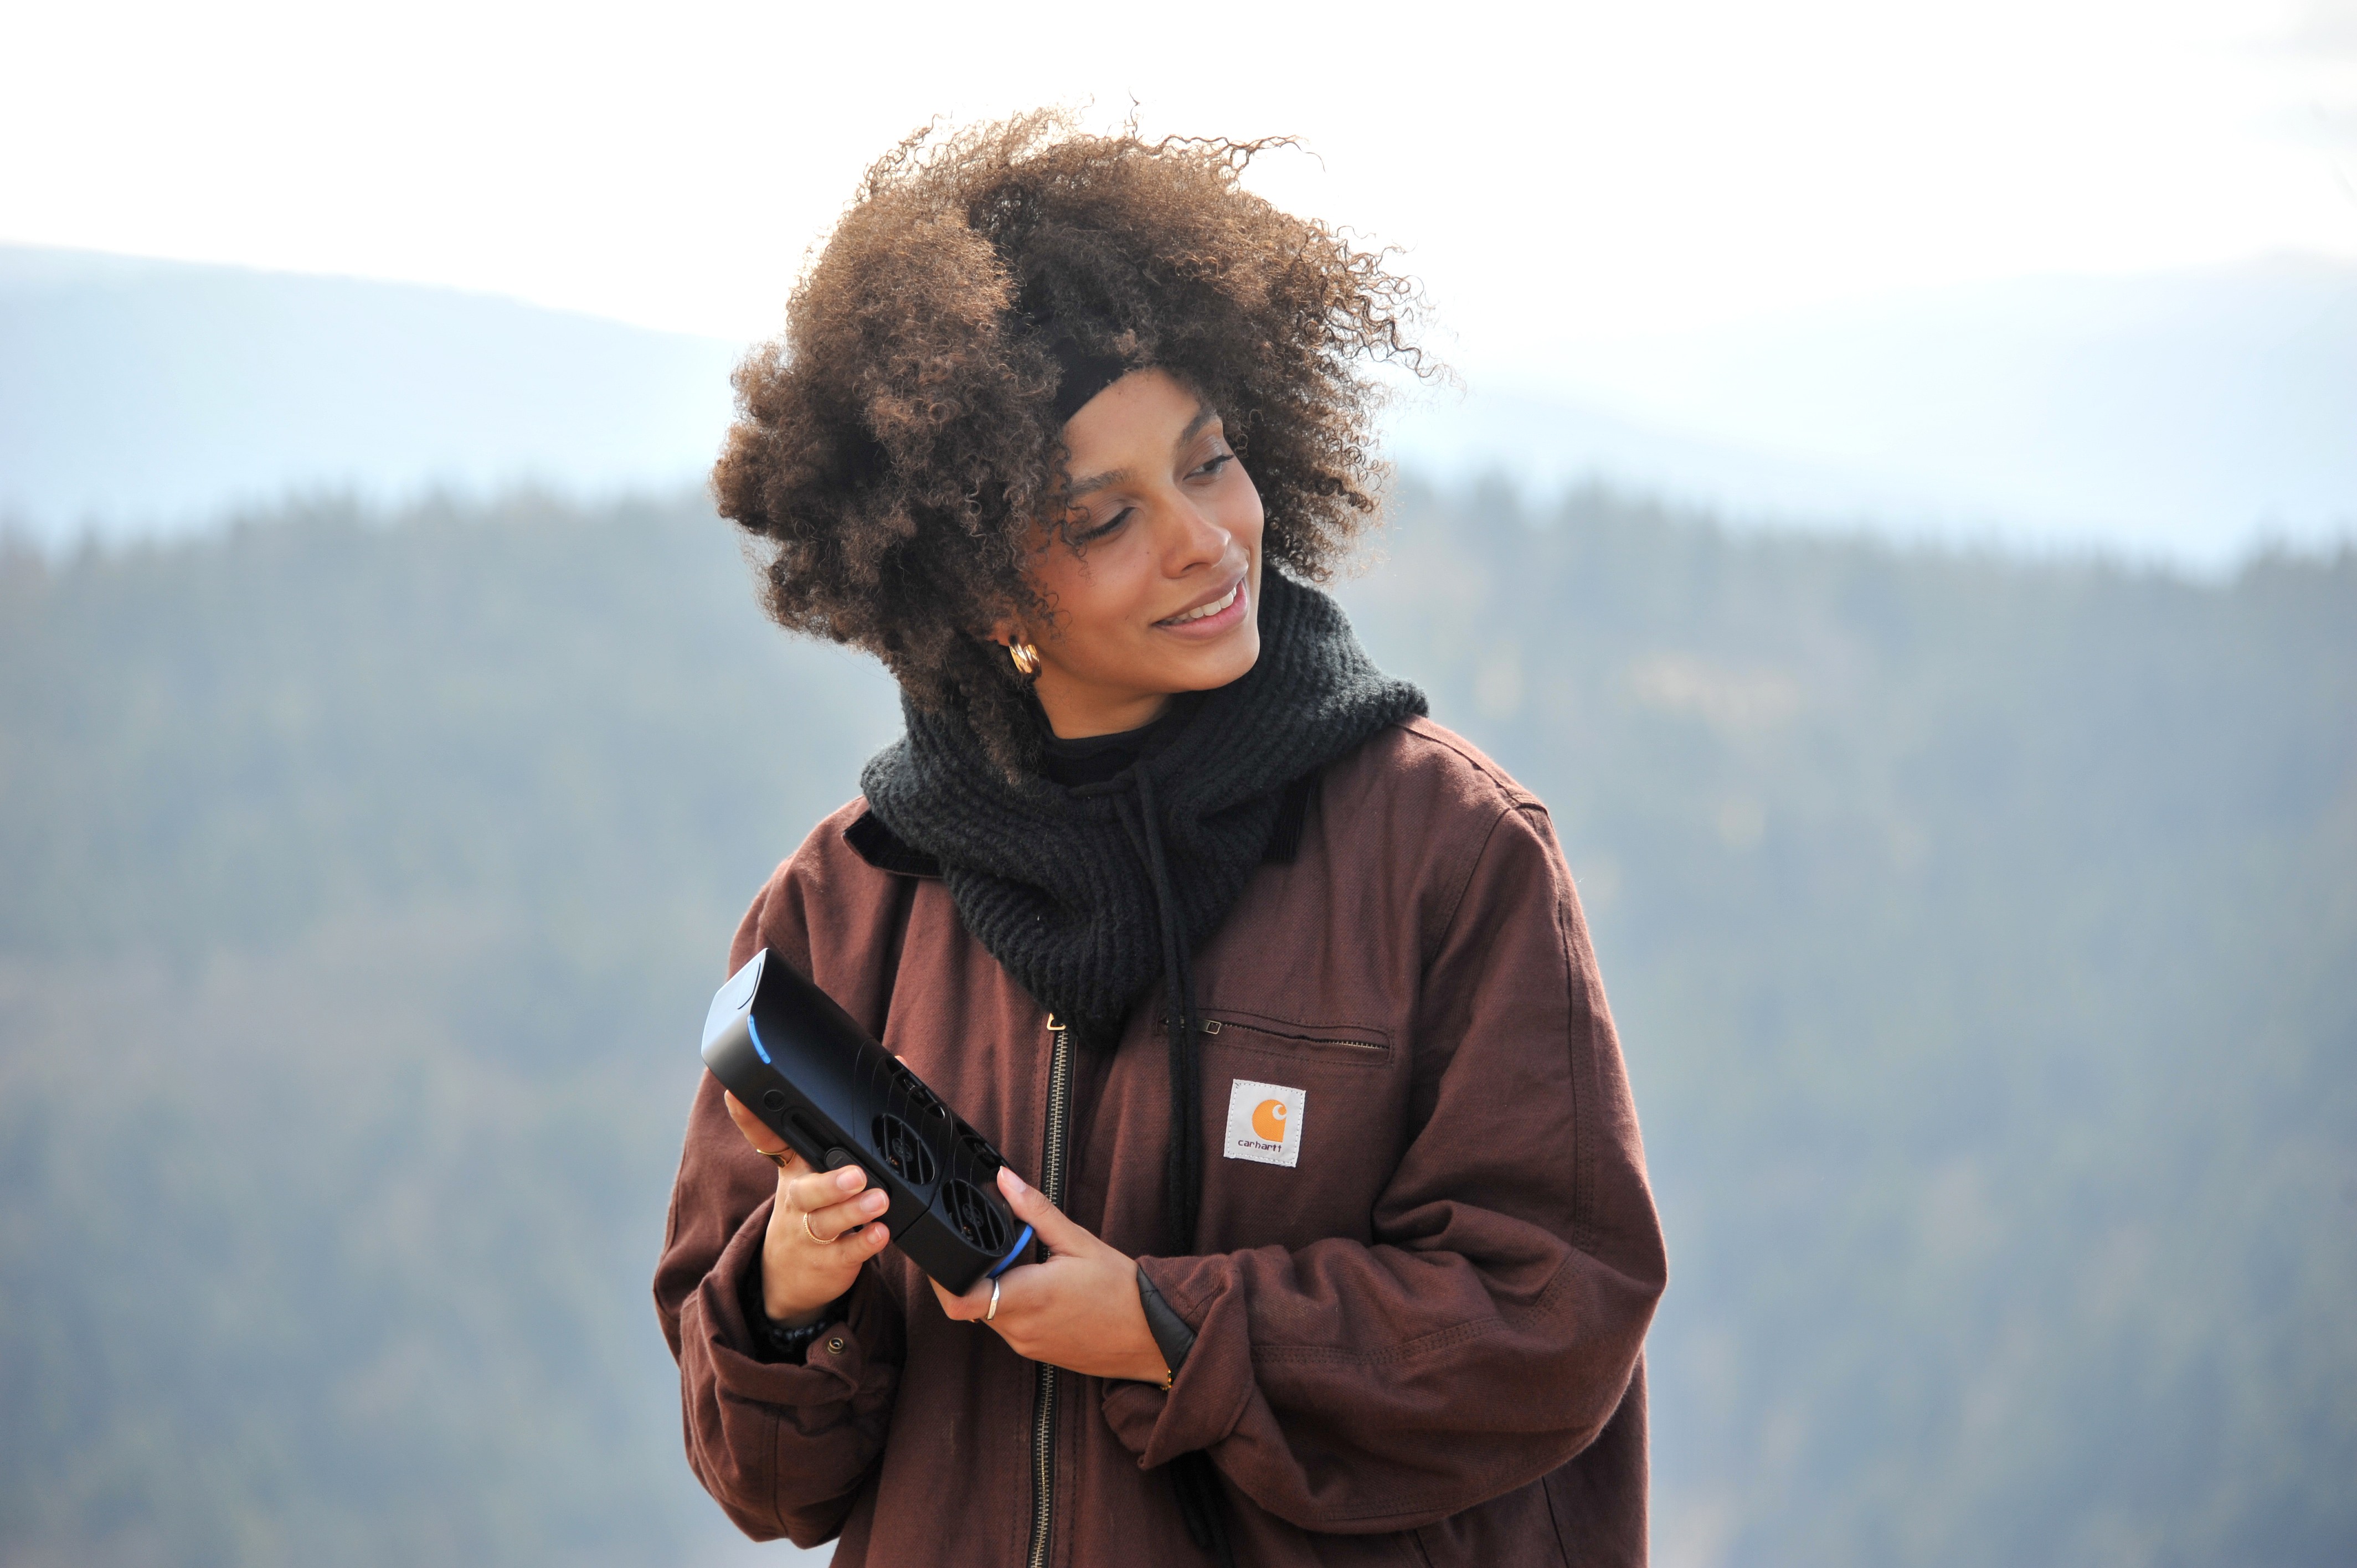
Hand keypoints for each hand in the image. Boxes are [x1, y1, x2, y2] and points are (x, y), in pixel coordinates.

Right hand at [723, 1090, 891, 1326]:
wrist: (789, 1276)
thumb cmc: (813, 1206)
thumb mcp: (816, 1165)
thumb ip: (851, 1122)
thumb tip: (895, 1064)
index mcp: (794, 1169)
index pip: (767, 1138)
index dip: (749, 1116)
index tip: (737, 1093)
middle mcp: (798, 1199)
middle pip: (806, 1190)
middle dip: (830, 1182)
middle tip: (856, 1173)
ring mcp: (809, 1233)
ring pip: (827, 1221)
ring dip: (853, 1210)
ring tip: (879, 1200)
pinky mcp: (827, 1261)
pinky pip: (845, 1253)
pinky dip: (864, 1244)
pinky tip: (881, 1233)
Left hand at [931, 1166, 1167, 1383]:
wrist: (1152, 1334)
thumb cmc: (1121, 1290)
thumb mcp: (1078, 1241)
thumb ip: (1035, 1211)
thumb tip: (1004, 1180)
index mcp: (1028, 1297)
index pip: (960, 1299)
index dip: (941, 1278)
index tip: (946, 1251)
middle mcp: (1020, 1328)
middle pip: (971, 1302)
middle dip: (976, 1273)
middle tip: (1001, 1248)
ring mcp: (1027, 1345)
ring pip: (989, 1315)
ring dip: (996, 1289)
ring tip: (1029, 1267)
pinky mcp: (1036, 1354)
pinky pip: (1009, 1327)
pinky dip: (1013, 1305)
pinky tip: (1042, 1289)